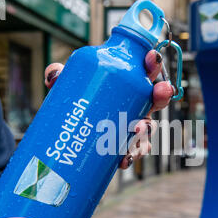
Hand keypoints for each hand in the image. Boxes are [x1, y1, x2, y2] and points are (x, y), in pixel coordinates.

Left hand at [44, 50, 173, 168]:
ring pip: (148, 128)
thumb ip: (58, 77)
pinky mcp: (122, 150)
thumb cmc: (74, 105)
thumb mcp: (65, 89)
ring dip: (147, 128)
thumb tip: (55, 74)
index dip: (153, 64)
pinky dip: (131, 157)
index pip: (144, 72)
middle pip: (155, 100)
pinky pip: (133, 154)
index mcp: (126, 87)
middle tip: (161, 90)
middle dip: (162, 94)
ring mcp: (130, 129)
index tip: (152, 57)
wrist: (66, 136)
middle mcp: (133, 107)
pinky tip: (124, 159)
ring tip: (138, 128)